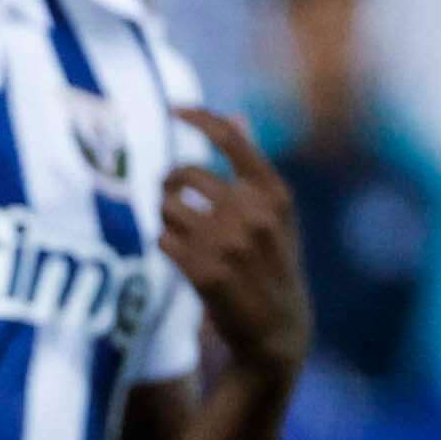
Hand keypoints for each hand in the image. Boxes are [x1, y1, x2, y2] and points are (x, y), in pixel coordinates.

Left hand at [155, 107, 308, 371]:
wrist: (278, 329)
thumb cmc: (273, 264)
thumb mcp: (276, 215)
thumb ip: (252, 168)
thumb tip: (235, 116)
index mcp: (275, 193)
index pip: (231, 139)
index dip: (198, 117)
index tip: (174, 109)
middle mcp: (254, 213)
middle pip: (185, 173)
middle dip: (169, 183)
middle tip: (170, 197)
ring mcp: (229, 242)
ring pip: (168, 206)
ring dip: (164, 215)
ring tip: (177, 230)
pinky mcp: (205, 271)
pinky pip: (162, 239)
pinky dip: (165, 244)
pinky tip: (180, 256)